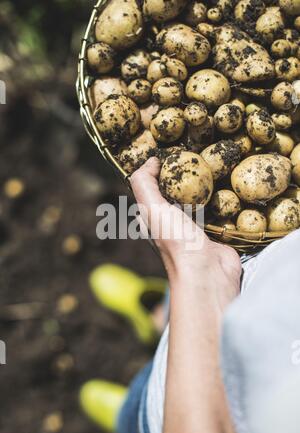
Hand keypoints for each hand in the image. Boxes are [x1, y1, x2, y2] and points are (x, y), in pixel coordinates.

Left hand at [130, 157, 241, 312]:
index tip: (169, 148)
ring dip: (205, 182)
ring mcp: (195, 226)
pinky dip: (223, 195)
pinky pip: (219, 206)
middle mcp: (172, 221)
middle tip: (196, 149)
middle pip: (177, 190)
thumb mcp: (151, 209)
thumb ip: (144, 183)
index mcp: (152, 217)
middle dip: (184, 173)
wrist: (209, 273)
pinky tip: (229, 179)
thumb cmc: (175, 241)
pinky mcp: (216, 229)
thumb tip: (151, 159)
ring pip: (198, 197)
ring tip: (215, 158)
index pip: (150, 187)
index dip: (155, 169)